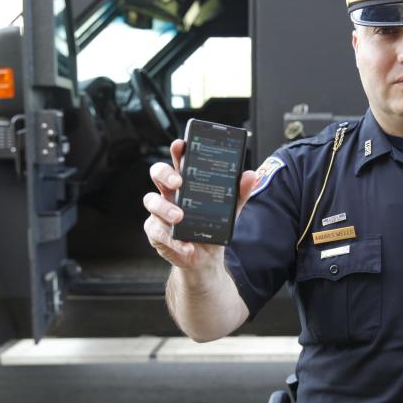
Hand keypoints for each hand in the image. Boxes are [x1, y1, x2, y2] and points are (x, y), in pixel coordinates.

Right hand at [143, 138, 258, 269]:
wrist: (205, 257)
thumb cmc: (212, 226)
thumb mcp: (229, 209)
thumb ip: (239, 192)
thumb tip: (250, 175)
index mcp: (186, 183)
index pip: (178, 161)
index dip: (177, 151)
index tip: (180, 144)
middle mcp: (169, 193)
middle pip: (157, 173)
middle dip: (165, 174)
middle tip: (178, 182)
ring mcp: (159, 212)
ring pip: (151, 201)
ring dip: (165, 208)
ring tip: (180, 217)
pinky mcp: (156, 232)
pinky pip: (157, 232)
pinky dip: (172, 240)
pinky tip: (186, 245)